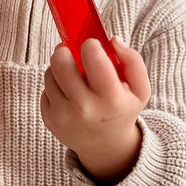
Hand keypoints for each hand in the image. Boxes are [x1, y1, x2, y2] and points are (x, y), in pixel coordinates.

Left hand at [41, 36, 150, 183]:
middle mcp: (84, 108)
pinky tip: (69, 93)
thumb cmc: (122, 110)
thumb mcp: (140, 89)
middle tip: (72, 52)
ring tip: (75, 76)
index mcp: (110, 99)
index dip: (90, 45)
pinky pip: (45, 88)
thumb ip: (132, 60)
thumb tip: (113, 40)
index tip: (91, 46)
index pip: (92, 58)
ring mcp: (63, 115)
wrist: (105, 146)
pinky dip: (55, 85)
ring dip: (60, 68)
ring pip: (50, 73)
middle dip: (66, 51)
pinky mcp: (49, 119)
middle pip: (61, 62)